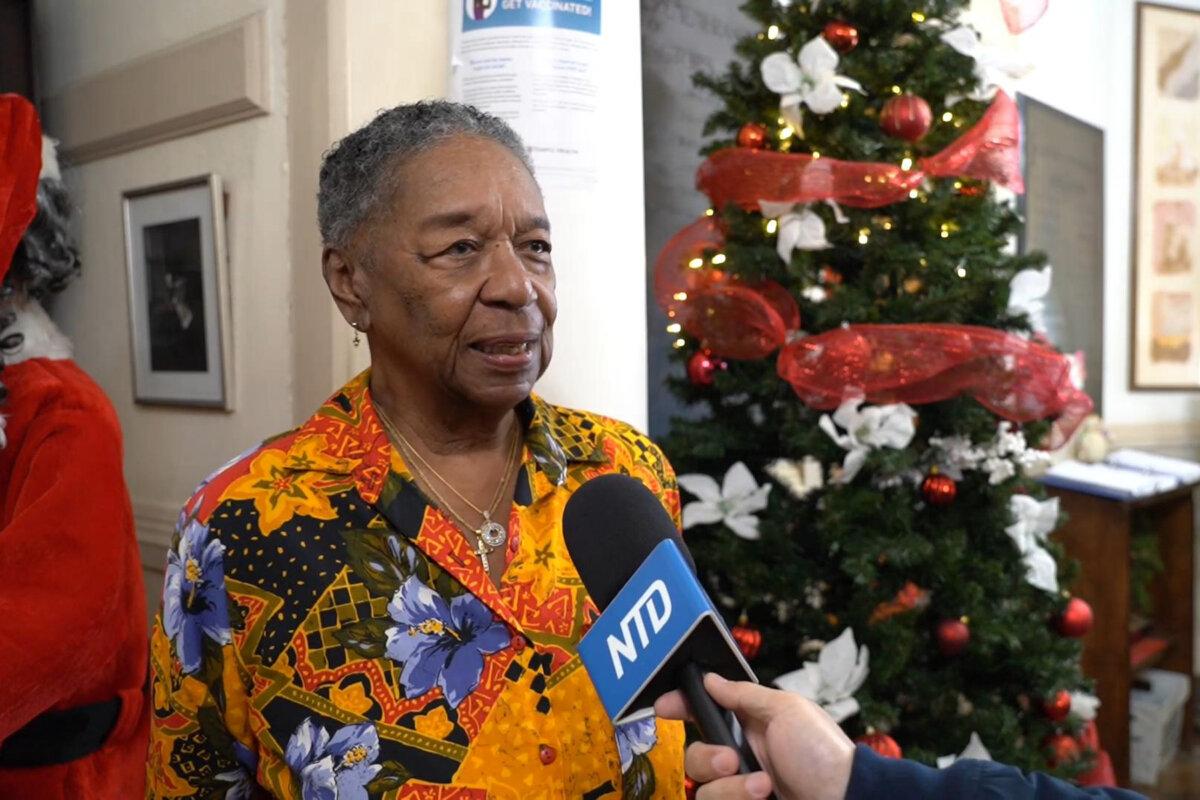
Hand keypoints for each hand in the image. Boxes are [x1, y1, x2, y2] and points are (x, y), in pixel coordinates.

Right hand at [654, 673, 853, 799]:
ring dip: (730, 788)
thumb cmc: (823, 754)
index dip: (680, 706)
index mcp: (748, 727)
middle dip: (706, 758)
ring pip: (702, 790)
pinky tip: (764, 797)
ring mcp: (739, 791)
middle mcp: (739, 760)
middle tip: (731, 760)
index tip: (663, 706)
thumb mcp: (787, 710)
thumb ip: (744, 695)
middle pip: (693, 756)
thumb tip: (710, 678)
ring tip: (763, 787)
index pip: (703, 713)